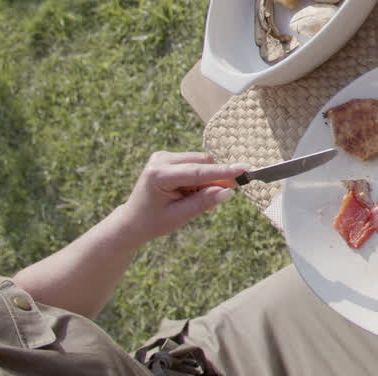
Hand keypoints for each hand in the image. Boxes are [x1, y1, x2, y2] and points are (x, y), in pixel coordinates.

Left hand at [116, 152, 248, 245]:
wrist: (133, 221)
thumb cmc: (153, 222)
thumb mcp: (179, 217)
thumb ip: (203, 202)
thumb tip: (228, 191)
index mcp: (158, 175)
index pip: (198, 172)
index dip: (223, 172)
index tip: (244, 169)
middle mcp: (160, 160)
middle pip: (202, 162)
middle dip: (215, 178)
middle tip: (220, 196)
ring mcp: (163, 156)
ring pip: (201, 162)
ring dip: (206, 179)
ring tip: (191, 198)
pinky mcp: (167, 157)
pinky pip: (195, 163)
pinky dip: (199, 177)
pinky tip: (188, 192)